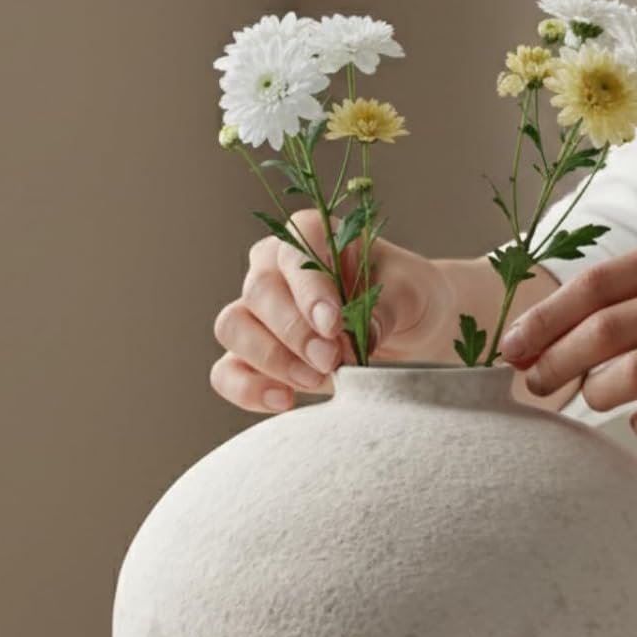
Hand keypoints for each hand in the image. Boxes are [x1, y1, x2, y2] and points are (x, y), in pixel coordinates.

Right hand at [211, 211, 451, 413]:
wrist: (408, 331)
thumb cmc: (405, 298)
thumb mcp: (410, 293)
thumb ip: (385, 308)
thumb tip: (362, 338)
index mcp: (310, 236)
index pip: (294, 254)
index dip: (309, 289)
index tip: (333, 325)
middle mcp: (273, 267)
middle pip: (259, 292)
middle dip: (294, 333)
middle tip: (331, 361)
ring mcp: (256, 312)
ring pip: (233, 328)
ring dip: (272, 359)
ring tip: (317, 380)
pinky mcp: (251, 356)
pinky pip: (227, 372)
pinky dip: (248, 389)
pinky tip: (286, 401)